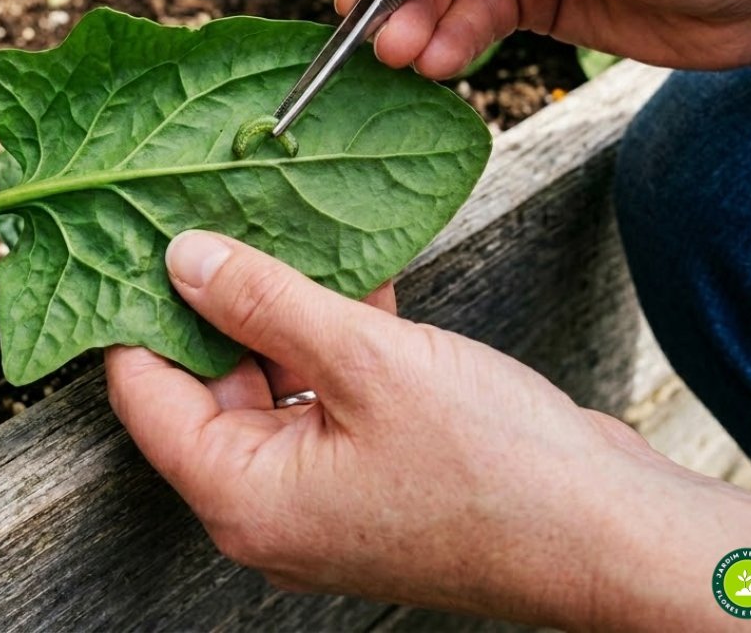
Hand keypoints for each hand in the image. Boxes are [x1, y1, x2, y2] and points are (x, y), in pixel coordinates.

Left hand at [107, 232, 750, 629]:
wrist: (611, 532)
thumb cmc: (496, 469)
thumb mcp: (364, 360)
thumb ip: (264, 301)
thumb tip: (184, 258)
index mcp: (245, 498)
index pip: (146, 396)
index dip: (140, 314)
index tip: (144, 242)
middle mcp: (272, 505)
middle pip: (208, 386)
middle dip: (221, 302)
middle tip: (226, 219)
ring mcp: (322, 491)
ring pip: (272, 382)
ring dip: (287, 312)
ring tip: (291, 234)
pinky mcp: (368, 470)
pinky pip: (325, 393)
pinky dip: (333, 338)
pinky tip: (358, 278)